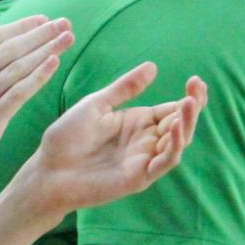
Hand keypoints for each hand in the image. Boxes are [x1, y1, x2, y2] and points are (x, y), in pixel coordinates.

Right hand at [0, 15, 73, 195]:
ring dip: (46, 50)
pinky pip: (17, 95)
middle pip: (7, 50)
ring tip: (67, 39)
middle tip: (64, 24)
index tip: (43, 19)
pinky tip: (54, 64)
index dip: (19, 27)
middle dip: (39, 34)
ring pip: (16, 69)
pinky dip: (37, 77)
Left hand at [26, 64, 206, 216]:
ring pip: (177, 143)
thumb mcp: (96, 105)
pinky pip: (163, 163)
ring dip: (186, 125)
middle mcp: (145, 142)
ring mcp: (144, 160)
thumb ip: (124, 88)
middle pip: (180, 125)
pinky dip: (172, 147)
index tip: (195, 81)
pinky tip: (173, 129)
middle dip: (192, 108)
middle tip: (197, 88)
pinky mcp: (139, 178)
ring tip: (189, 104)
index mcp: (138, 123)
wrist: (47, 170)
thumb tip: (153, 66)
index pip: (171, 110)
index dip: (188, 98)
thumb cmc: (67, 138)